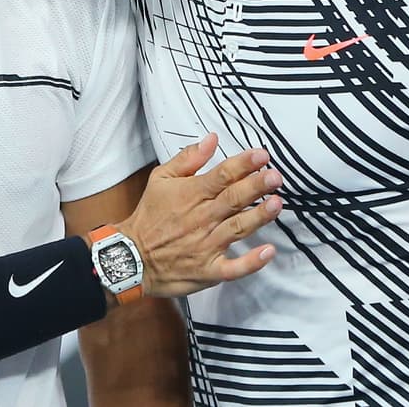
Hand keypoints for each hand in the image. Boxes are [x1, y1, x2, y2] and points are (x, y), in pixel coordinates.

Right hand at [118, 133, 282, 297]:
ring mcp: (206, 245)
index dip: (243, 164)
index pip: (222, 175)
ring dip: (258, 216)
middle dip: (256, 186)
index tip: (261, 155)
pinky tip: (268, 252)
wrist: (131, 255)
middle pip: (233, 199)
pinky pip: (232, 267)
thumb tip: (211, 139)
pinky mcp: (208, 269)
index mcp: (191, 194)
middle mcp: (202, 218)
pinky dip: (250, 262)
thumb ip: (188, 158)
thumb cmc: (149, 216)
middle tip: (275, 176)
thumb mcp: (160, 178)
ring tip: (277, 204)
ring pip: (237, 228)